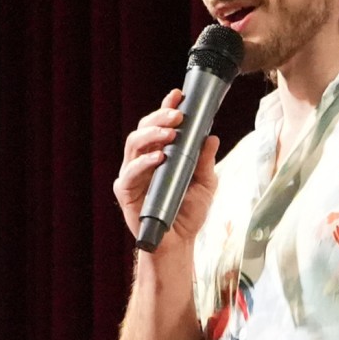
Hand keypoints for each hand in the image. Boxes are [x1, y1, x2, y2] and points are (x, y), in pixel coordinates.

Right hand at [112, 88, 219, 244]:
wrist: (179, 243)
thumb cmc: (189, 212)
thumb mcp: (206, 184)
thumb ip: (206, 161)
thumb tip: (211, 137)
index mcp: (161, 153)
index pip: (160, 125)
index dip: (167, 108)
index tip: (178, 95)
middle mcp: (144, 160)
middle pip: (143, 129)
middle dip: (160, 118)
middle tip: (177, 116)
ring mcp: (133, 175)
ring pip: (133, 144)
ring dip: (152, 135)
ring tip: (170, 134)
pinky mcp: (126, 192)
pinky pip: (130, 172)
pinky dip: (143, 163)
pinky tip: (158, 158)